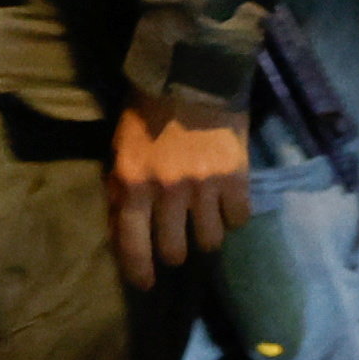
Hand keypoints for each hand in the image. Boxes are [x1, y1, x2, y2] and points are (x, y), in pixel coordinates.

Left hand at [105, 105, 251, 281]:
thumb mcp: (121, 149)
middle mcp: (167, 191)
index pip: (132, 242)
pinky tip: (227, 205)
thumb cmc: (148, 111)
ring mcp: (204, 186)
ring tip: (204, 223)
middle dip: (175, 250)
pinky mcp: (236, 178)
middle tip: (178, 241)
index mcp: (132, 183)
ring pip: (209, 240)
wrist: (192, 75)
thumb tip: (124, 228)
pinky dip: (232, 217)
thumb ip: (120, 189)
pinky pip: (238, 219)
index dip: (139, 270)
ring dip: (205, 237)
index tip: (146, 284)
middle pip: (174, 249)